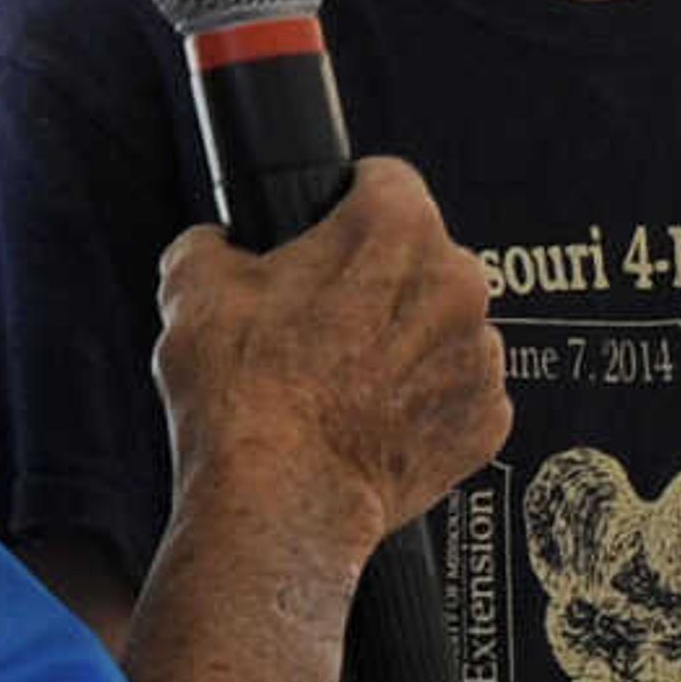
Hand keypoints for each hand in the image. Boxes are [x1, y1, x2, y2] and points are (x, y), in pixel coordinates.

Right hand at [151, 157, 507, 565]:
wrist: (279, 501)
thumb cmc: (243, 397)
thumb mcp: (192, 288)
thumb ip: (212, 243)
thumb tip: (218, 245)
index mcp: (396, 227)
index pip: (385, 180)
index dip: (347, 203)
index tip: (329, 231)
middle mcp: (457, 281)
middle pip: (421, 257)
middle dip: (377, 280)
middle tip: (321, 322)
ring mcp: (480, 355)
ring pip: (444, 325)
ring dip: (406, 341)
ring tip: (344, 380)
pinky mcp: (488, 419)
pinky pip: (459, 392)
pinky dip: (425, 402)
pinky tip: (374, 420)